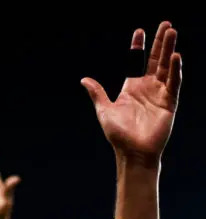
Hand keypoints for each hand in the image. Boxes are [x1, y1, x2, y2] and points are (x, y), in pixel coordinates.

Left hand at [82, 21, 181, 161]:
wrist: (132, 152)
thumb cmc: (118, 135)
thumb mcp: (104, 110)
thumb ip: (97, 93)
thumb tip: (84, 79)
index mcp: (131, 87)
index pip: (136, 61)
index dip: (138, 47)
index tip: (139, 31)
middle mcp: (147, 88)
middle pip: (154, 60)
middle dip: (160, 42)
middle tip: (165, 24)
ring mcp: (159, 94)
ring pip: (166, 67)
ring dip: (169, 50)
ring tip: (172, 32)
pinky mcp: (169, 103)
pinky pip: (173, 83)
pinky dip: (175, 71)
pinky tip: (175, 57)